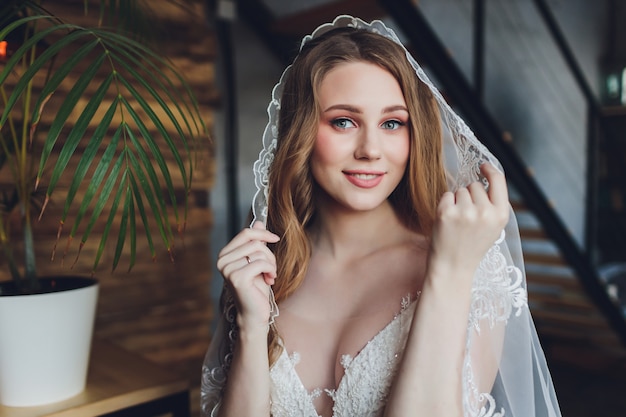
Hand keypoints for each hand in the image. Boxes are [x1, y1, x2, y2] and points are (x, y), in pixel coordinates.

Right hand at [217, 221, 279, 330]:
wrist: (255, 313)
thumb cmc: (256, 288)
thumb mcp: (258, 261)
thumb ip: (256, 243)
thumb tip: (259, 223)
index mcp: (225, 254)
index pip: (245, 233)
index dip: (263, 233)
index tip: (275, 238)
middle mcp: (222, 260)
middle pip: (254, 242)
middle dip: (269, 254)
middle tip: (272, 268)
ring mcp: (228, 269)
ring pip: (258, 252)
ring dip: (271, 263)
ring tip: (271, 275)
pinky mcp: (237, 278)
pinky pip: (261, 263)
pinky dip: (270, 270)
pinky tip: (270, 280)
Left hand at [427, 163, 509, 290]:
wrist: (453, 268)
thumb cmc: (472, 246)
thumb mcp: (493, 228)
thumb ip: (493, 205)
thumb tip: (486, 177)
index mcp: (500, 216)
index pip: (498, 181)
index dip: (490, 170)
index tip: (482, 165)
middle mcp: (485, 212)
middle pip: (474, 185)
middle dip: (469, 196)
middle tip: (466, 219)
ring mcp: (465, 212)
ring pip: (459, 190)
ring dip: (457, 201)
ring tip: (458, 223)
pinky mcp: (446, 213)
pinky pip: (446, 196)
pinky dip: (445, 205)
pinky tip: (448, 222)